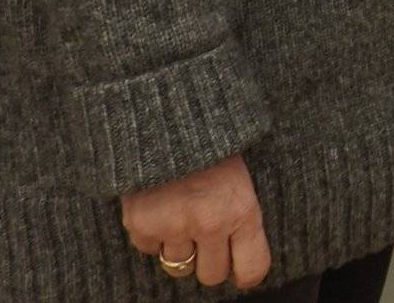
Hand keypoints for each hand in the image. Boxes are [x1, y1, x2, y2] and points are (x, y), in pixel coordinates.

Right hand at [120, 155, 269, 289]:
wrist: (167, 118)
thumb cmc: (211, 147)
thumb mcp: (240, 178)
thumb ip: (240, 217)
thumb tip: (240, 262)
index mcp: (242, 210)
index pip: (252, 268)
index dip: (245, 273)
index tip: (239, 269)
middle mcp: (210, 224)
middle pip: (211, 275)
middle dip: (209, 260)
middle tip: (205, 236)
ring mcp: (173, 226)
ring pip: (178, 266)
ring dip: (179, 248)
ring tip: (181, 216)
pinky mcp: (141, 225)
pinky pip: (149, 250)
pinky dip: (152, 235)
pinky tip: (159, 207)